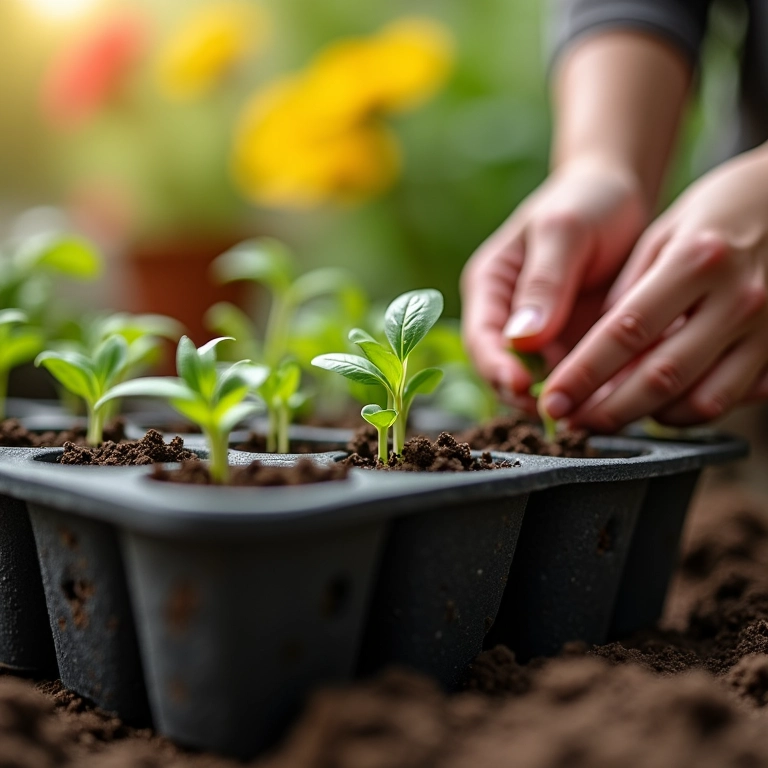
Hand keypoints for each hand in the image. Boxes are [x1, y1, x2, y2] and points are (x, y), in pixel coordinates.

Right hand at [461, 158, 647, 404]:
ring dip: (558, 402)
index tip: (520, 386)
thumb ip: (544, 282)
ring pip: (539, 384)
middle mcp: (508, 318)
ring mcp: (542, 337)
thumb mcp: (563, 230)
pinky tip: (609, 401)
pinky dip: (587, 394)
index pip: (481, 338)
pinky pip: (575, 380)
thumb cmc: (586, 202)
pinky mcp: (574, 347)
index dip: (495, 367)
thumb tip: (522, 340)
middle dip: (524, 397)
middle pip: (503, 371)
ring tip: (586, 416)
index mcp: (490, 287)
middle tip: (558, 412)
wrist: (623, 198)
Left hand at [543, 145, 767, 430]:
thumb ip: (630, 294)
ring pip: (702, 401)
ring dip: (649, 419)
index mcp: (696, 261)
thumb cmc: (716, 213)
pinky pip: (734, 398)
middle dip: (608, 411)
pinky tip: (661, 404)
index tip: (554, 399)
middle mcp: (738, 298)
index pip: (626, 333)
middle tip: (572, 423)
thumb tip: (592, 353)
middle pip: (662, 377)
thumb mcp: (663, 235)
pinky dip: (691, 410)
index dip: (584, 374)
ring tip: (612, 415)